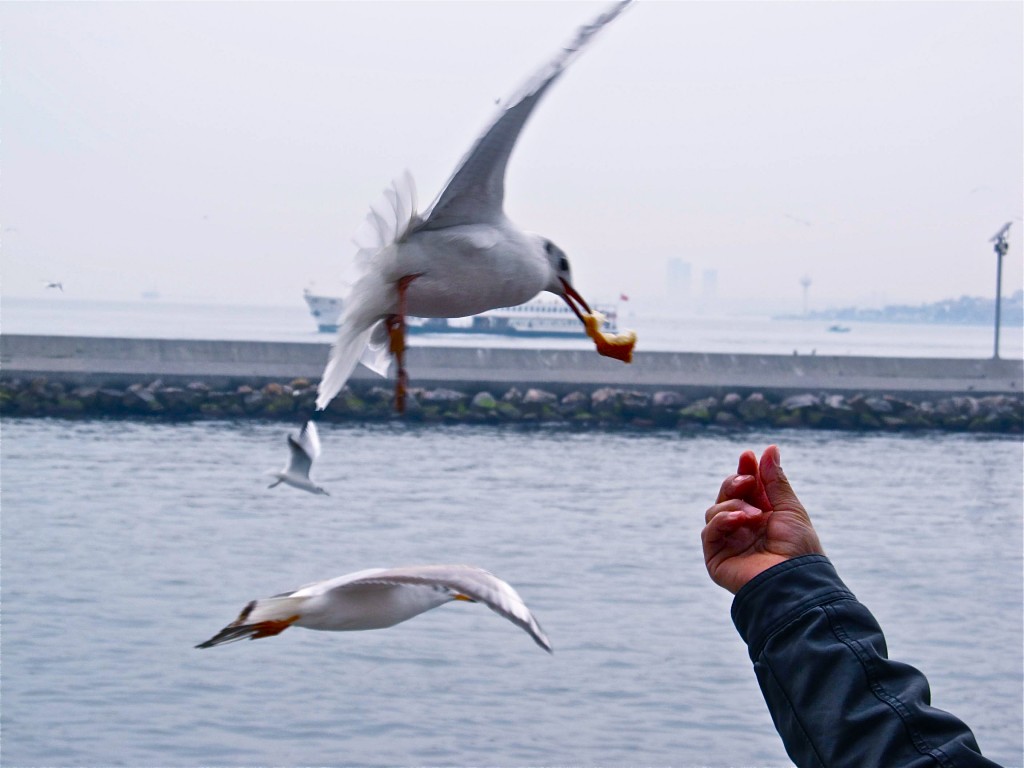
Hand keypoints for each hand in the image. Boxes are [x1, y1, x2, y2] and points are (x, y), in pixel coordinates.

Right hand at [702, 445, 823, 593]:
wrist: (794, 579)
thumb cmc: (798, 548)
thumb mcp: (789, 508)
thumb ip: (775, 480)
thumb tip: (770, 449)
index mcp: (762, 516)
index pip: (746, 488)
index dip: (745, 470)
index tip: (748, 455)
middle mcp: (743, 527)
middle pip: (726, 495)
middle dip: (735, 482)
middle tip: (747, 480)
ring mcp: (728, 542)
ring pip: (715, 509)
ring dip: (732, 504)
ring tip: (754, 514)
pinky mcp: (716, 556)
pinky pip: (710, 530)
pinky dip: (722, 520)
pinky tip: (740, 520)